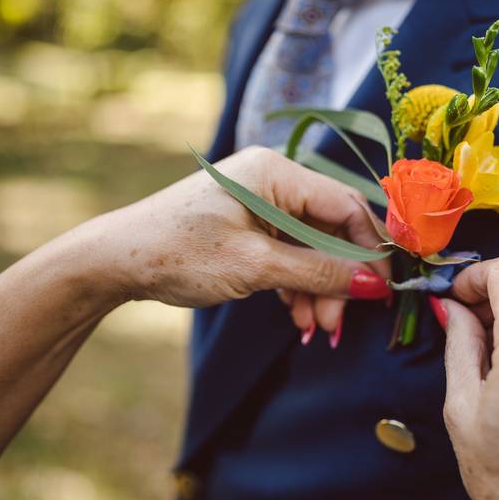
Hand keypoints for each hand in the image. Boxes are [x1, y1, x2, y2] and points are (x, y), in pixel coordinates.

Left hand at [79, 146, 389, 313]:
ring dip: (319, 288)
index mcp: (276, 172)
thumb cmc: (178, 254)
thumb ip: (319, 273)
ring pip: (313, 247)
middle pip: (331, 230)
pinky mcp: (251, 226)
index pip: (345, 205)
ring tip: (315, 327)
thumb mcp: (255, 266)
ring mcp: (261, 203)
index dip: (370, 249)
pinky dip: (298, 284)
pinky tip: (297, 314)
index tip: (383, 291)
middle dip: (339, 278)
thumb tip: (375, 286)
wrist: (115, 262)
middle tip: (337, 322)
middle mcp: (273, 181)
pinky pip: (291, 253)